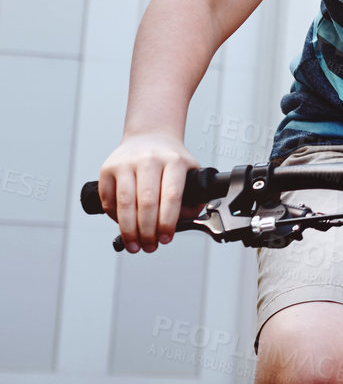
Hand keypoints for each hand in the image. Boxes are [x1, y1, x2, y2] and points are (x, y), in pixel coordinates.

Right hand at [97, 131, 203, 252]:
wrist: (150, 137)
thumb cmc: (171, 161)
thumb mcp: (191, 173)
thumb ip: (193, 199)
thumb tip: (185, 224)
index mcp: (174, 161)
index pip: (171, 196)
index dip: (167, 222)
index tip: (166, 239)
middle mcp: (150, 159)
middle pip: (146, 203)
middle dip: (147, 231)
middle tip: (149, 247)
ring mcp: (126, 162)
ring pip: (125, 203)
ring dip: (128, 230)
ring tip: (134, 245)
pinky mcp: (108, 168)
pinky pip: (108, 200)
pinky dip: (114, 218)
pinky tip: (123, 226)